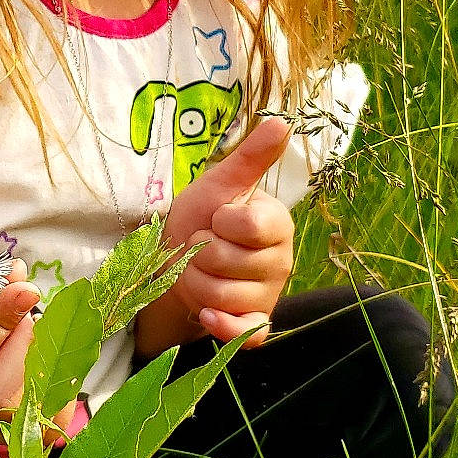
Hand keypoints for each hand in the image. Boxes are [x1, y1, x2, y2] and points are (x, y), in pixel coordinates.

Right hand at [0, 257, 43, 439]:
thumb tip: (19, 279)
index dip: (1, 321)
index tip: (25, 289)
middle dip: (23, 344)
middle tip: (20, 308)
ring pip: (26, 410)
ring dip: (41, 361)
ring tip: (24, 328)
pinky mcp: (3, 430)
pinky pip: (45, 420)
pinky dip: (56, 385)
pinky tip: (43, 352)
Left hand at [135, 118, 295, 357]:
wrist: (175, 260)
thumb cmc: (201, 217)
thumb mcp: (218, 184)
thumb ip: (250, 158)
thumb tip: (282, 122)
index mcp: (276, 224)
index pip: (247, 225)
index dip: (220, 222)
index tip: (217, 217)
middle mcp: (281, 260)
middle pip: (229, 262)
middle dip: (199, 253)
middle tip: (201, 247)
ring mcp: (268, 295)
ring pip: (224, 297)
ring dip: (195, 283)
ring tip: (198, 271)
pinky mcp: (255, 324)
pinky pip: (249, 335)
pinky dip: (224, 326)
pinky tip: (206, 314)